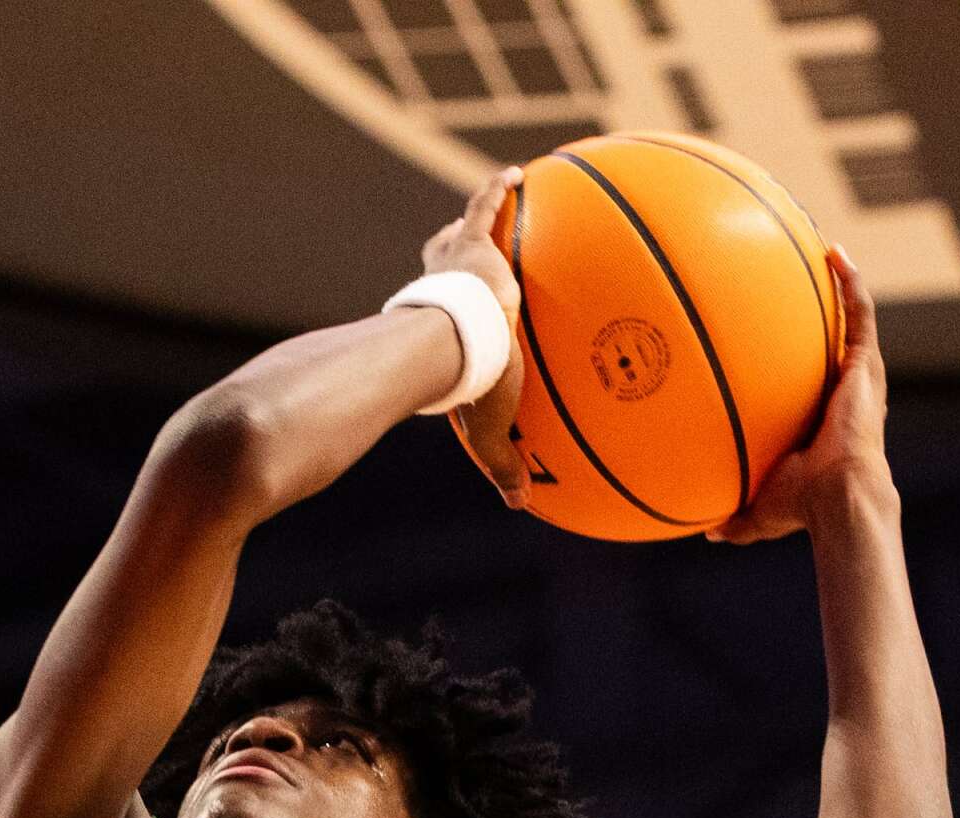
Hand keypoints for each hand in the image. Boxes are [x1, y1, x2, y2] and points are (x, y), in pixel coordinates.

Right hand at [428, 169, 534, 506]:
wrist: (453, 347)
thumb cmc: (466, 386)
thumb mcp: (489, 425)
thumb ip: (503, 460)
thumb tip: (521, 505)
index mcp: (440, 326)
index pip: (438, 310)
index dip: (442, 305)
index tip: (448, 301)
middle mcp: (440, 289)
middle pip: (440, 261)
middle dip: (449, 250)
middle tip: (458, 241)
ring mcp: (457, 262)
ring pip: (462, 230)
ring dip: (479, 214)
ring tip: (500, 192)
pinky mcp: (475, 240)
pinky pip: (489, 204)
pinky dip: (500, 186)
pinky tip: (520, 170)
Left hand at [711, 250, 884, 545]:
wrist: (840, 496)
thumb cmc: (803, 507)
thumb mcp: (758, 508)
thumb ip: (733, 514)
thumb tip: (705, 531)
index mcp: (823, 419)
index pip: (812, 381)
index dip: (800, 359)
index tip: (778, 339)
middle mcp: (845, 392)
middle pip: (836, 342)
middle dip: (825, 311)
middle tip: (801, 281)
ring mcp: (859, 376)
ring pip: (854, 319)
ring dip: (843, 285)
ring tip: (826, 250)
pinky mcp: (866, 365)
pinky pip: (860, 312)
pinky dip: (850, 282)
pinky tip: (834, 253)